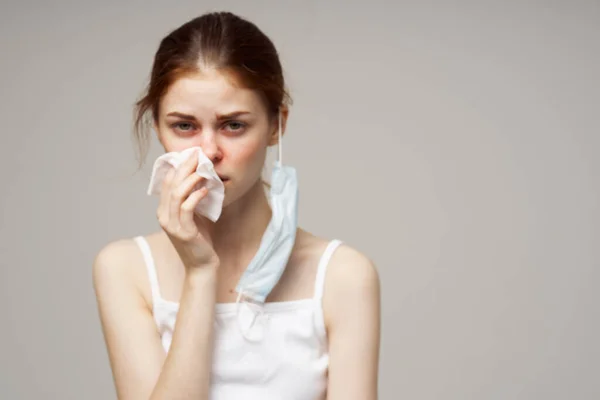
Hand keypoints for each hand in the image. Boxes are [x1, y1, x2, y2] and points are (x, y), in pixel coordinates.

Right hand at [156, 149, 219, 269]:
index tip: (191, 154)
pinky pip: (187, 208)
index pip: (167, 182)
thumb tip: (200, 177)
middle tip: (197, 155)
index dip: (178, 166)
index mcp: (164, 210)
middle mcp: (163, 216)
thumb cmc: (200, 239)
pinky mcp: (183, 232)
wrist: (201, 265)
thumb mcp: (193, 215)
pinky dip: (195, 196)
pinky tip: (205, 190)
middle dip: (184, 168)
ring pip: (177, 194)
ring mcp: (172, 225)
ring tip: (203, 171)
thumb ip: (191, 199)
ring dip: (191, 179)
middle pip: (171, 184)